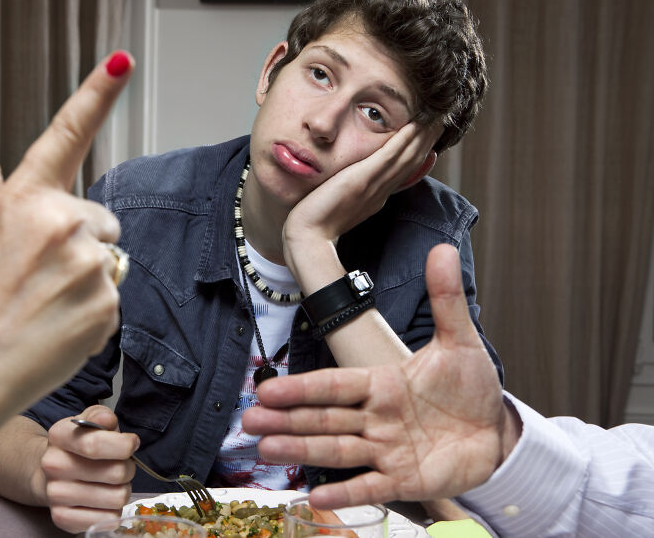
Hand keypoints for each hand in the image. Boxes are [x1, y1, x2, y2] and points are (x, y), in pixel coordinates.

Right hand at [0, 52, 134, 416]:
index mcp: (26, 200)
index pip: (66, 134)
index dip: (97, 93)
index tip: (123, 60)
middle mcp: (61, 223)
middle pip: (101, 219)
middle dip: (81, 241)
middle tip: (42, 275)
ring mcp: (86, 263)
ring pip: (109, 258)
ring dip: (89, 276)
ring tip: (48, 302)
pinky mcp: (106, 302)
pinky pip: (114, 295)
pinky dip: (94, 309)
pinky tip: (60, 323)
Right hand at [42, 406, 138, 531]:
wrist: (51, 474)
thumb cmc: (79, 446)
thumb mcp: (89, 421)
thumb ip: (100, 416)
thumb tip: (107, 420)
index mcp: (59, 436)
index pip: (95, 445)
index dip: (124, 445)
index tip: (132, 443)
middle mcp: (53, 465)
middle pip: (116, 473)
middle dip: (127, 468)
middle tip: (120, 466)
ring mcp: (55, 494)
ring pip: (117, 497)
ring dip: (123, 490)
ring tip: (111, 483)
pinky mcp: (62, 518)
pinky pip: (109, 519)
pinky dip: (114, 511)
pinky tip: (103, 501)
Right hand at [243, 244, 519, 508]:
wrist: (495, 431)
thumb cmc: (470, 387)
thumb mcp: (460, 341)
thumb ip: (445, 299)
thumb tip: (441, 249)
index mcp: (382, 384)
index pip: (336, 385)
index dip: (303, 387)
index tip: (269, 389)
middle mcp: (376, 417)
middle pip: (325, 419)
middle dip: (287, 420)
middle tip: (249, 422)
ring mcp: (387, 450)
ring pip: (338, 451)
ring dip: (302, 451)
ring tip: (267, 451)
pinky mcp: (404, 479)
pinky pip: (370, 486)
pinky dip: (345, 493)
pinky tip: (316, 496)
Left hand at [282, 123, 440, 284]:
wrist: (307, 238)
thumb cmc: (315, 225)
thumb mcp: (337, 206)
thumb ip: (350, 194)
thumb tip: (353, 184)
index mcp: (376, 197)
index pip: (403, 171)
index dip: (418, 152)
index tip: (428, 134)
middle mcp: (380, 191)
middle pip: (411, 162)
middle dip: (428, 140)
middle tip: (443, 119)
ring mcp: (373, 186)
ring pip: (407, 157)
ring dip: (424, 136)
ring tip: (438, 117)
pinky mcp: (362, 180)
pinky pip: (389, 156)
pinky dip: (405, 140)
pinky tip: (416, 125)